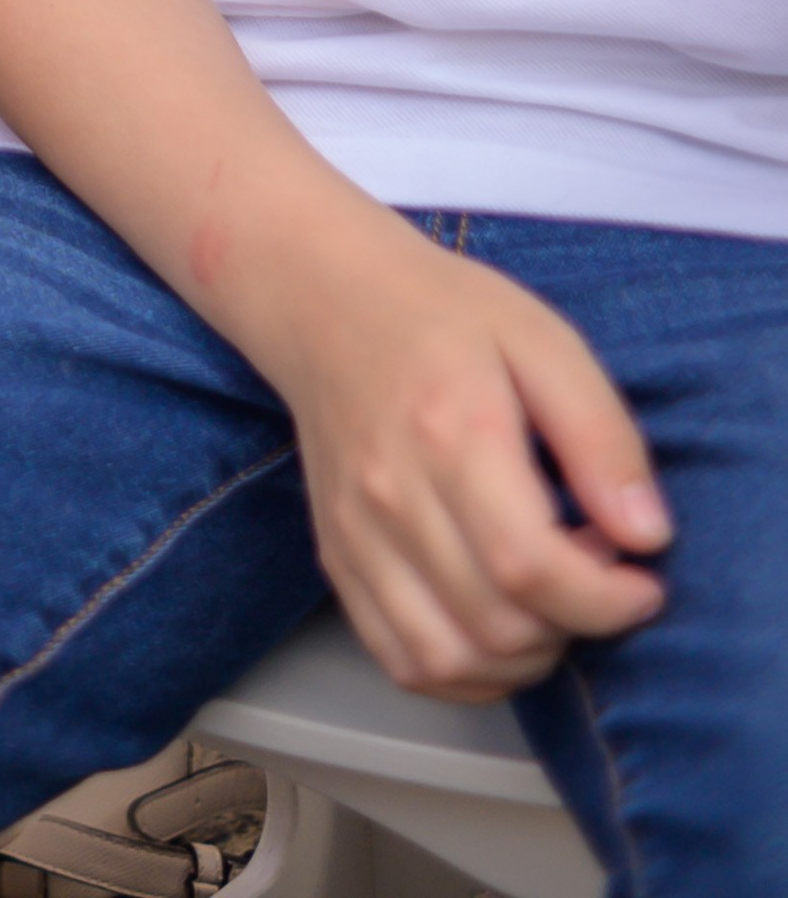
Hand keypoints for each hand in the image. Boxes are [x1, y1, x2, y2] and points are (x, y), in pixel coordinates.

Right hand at [274, 223, 667, 700]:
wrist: (326, 300)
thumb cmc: (441, 313)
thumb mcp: (543, 340)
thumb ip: (600, 434)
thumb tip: (646, 535)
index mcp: (449, 432)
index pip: (528, 567)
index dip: (604, 600)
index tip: (641, 580)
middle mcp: (390, 494)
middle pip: (496, 626)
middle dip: (574, 625)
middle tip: (594, 569)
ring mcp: (355, 533)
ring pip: (449, 661)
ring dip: (523, 660)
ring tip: (548, 601)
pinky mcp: (336, 557)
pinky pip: (403, 660)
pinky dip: (465, 672)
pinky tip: (498, 627)